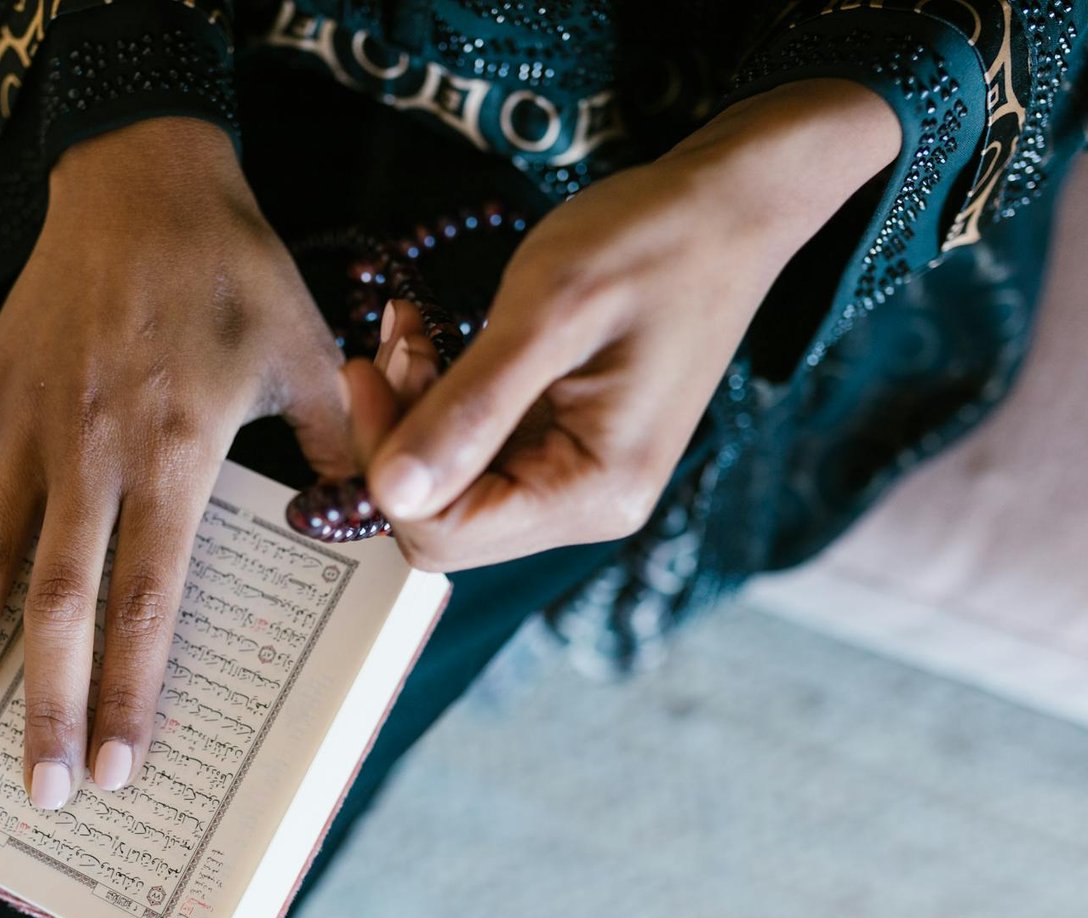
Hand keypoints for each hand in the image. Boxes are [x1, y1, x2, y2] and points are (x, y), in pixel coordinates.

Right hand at [0, 118, 350, 807]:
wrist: (146, 179)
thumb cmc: (233, 273)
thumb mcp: (306, 358)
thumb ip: (332, 450)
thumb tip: (362, 524)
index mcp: (175, 459)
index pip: (150, 601)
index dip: (132, 690)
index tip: (120, 767)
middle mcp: (91, 458)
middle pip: (61, 602)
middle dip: (48, 705)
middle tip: (39, 793)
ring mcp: (27, 428)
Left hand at [354, 80, 900, 570]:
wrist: (728, 209)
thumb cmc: (652, 244)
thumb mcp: (549, 313)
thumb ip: (469, 408)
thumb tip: (390, 492)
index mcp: (592, 492)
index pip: (443, 533)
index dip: (386, 461)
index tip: (365, 368)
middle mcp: (587, 506)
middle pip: (444, 517)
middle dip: (398, 433)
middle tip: (392, 340)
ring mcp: (578, 480)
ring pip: (453, 482)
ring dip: (415, 408)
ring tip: (412, 328)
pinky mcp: (567, 447)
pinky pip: (479, 448)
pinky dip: (443, 396)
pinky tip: (436, 339)